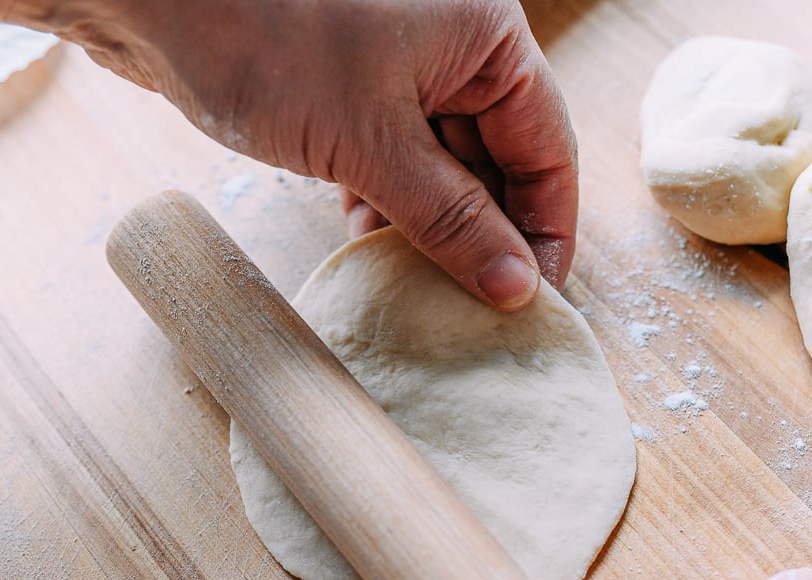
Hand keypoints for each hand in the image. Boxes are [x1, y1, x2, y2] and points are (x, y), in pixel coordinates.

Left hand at [50, 0, 576, 309]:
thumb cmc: (264, 38)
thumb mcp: (370, 144)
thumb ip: (450, 219)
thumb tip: (516, 288)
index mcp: (487, 37)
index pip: (547, 149)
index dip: (545, 231)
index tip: (532, 302)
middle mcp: (453, 46)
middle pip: (497, 161)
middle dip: (487, 234)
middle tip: (477, 310)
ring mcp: (397, 67)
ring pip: (441, 166)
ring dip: (433, 228)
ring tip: (425, 293)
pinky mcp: (347, 90)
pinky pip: (390, 160)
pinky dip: (384, 204)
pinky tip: (369, 247)